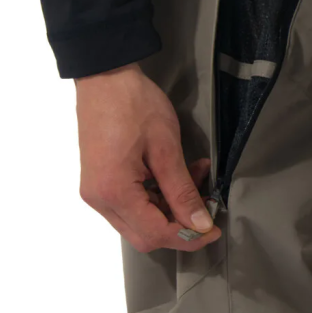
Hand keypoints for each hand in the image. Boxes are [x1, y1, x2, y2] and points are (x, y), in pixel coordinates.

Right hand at [75, 62, 221, 252]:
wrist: (105, 76)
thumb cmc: (136, 106)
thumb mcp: (166, 147)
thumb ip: (182, 190)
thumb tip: (199, 225)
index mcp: (114, 193)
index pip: (155, 234)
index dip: (188, 236)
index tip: (214, 228)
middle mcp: (99, 200)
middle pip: (145, 233)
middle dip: (180, 222)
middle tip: (207, 198)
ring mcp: (97, 190)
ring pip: (140, 218)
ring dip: (171, 204)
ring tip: (196, 173)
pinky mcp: (101, 179)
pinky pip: (132, 201)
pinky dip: (158, 193)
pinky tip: (178, 171)